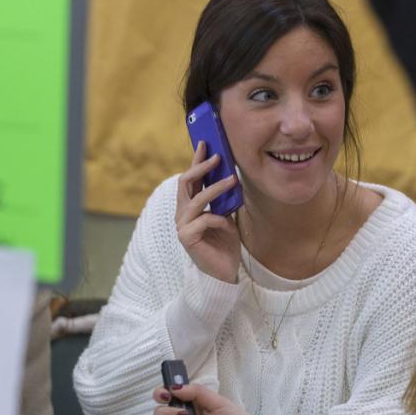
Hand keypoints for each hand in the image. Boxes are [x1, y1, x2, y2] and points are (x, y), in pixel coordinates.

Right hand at [176, 141, 240, 282]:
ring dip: (216, 188)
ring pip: (197, 199)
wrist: (225, 272)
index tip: (205, 143)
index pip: (190, 179)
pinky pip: (206, 219)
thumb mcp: (226, 216)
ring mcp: (182, 226)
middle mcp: (182, 214)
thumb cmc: (224, 244)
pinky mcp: (187, 237)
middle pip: (185, 183)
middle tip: (217, 156)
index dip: (196, 161)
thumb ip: (223, 200)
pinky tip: (228, 227)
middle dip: (200, 167)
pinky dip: (220, 220)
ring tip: (233, 180)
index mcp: (189, 207)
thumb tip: (230, 175)